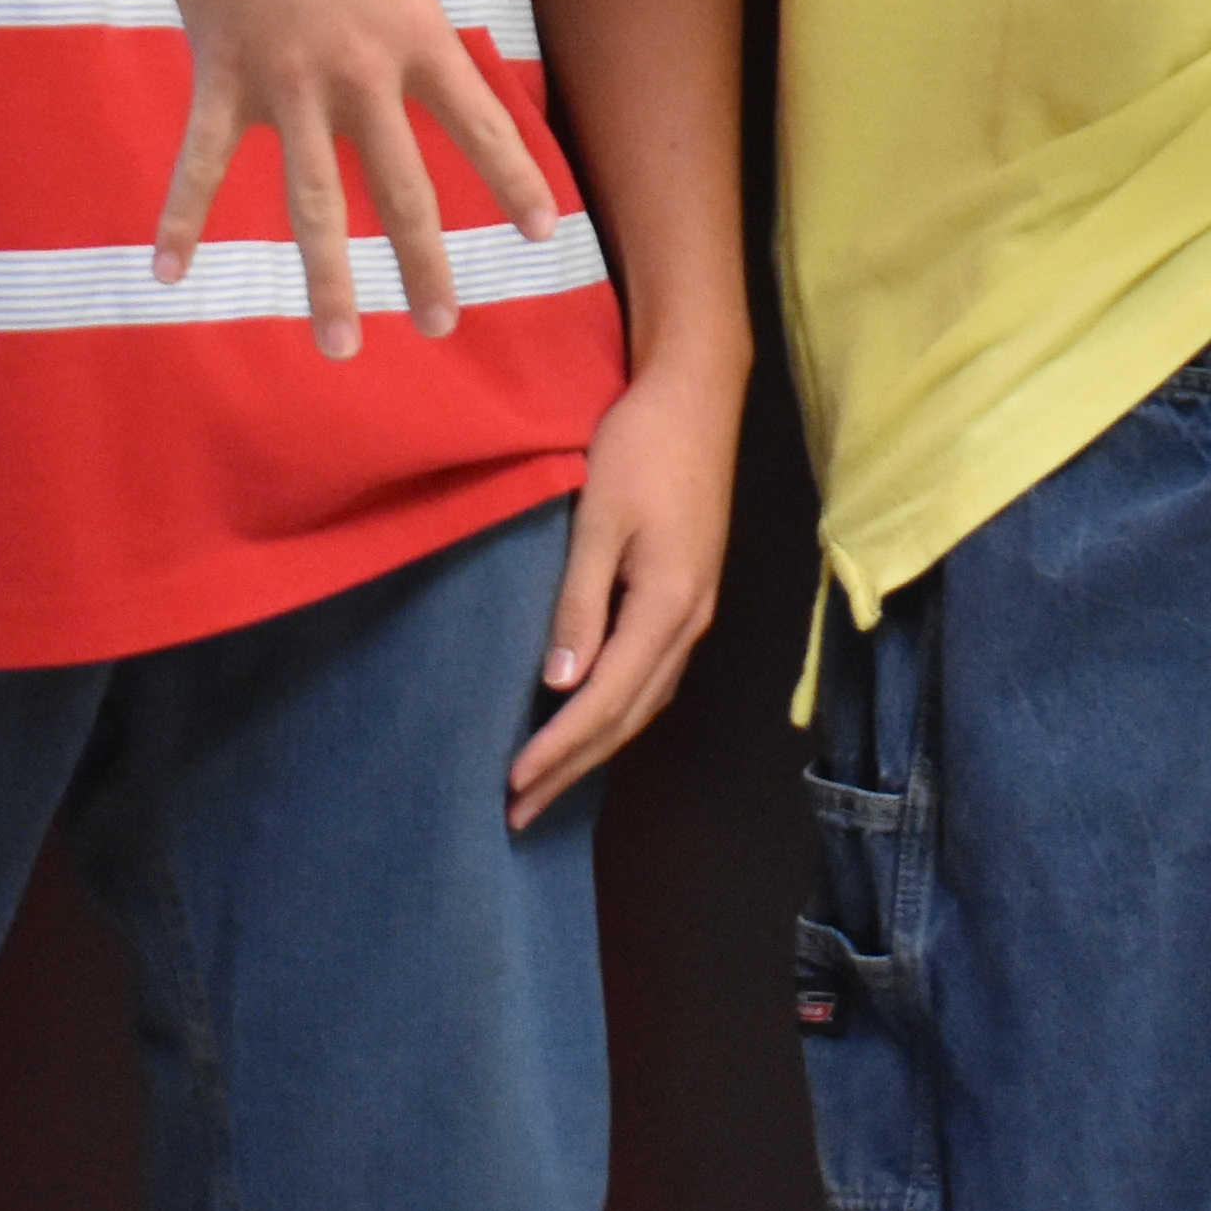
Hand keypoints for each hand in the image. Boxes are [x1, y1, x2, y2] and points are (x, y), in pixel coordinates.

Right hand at [145, 0, 556, 350]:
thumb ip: (402, 20)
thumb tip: (408, 64)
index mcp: (416, 35)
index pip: (482, 124)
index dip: (516, 181)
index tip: (543, 236)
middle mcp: (361, 72)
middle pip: (402, 190)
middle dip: (425, 265)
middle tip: (440, 324)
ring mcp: (288, 80)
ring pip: (312, 202)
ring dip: (326, 280)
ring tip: (338, 344)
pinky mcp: (222, 72)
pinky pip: (198, 164)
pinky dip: (178, 220)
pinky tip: (167, 273)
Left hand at [506, 356, 739, 830]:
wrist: (698, 396)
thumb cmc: (642, 447)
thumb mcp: (600, 518)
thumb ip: (580, 602)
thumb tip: (560, 683)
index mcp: (666, 607)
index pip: (604, 701)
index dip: (558, 749)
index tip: (513, 786)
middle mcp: (689, 622)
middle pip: (628, 717)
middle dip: (573, 768)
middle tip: (519, 814)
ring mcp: (696, 611)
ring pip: (645, 702)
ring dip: (596, 747)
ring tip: (550, 783)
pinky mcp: (690, 594)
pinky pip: (654, 677)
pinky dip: (619, 712)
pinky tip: (593, 718)